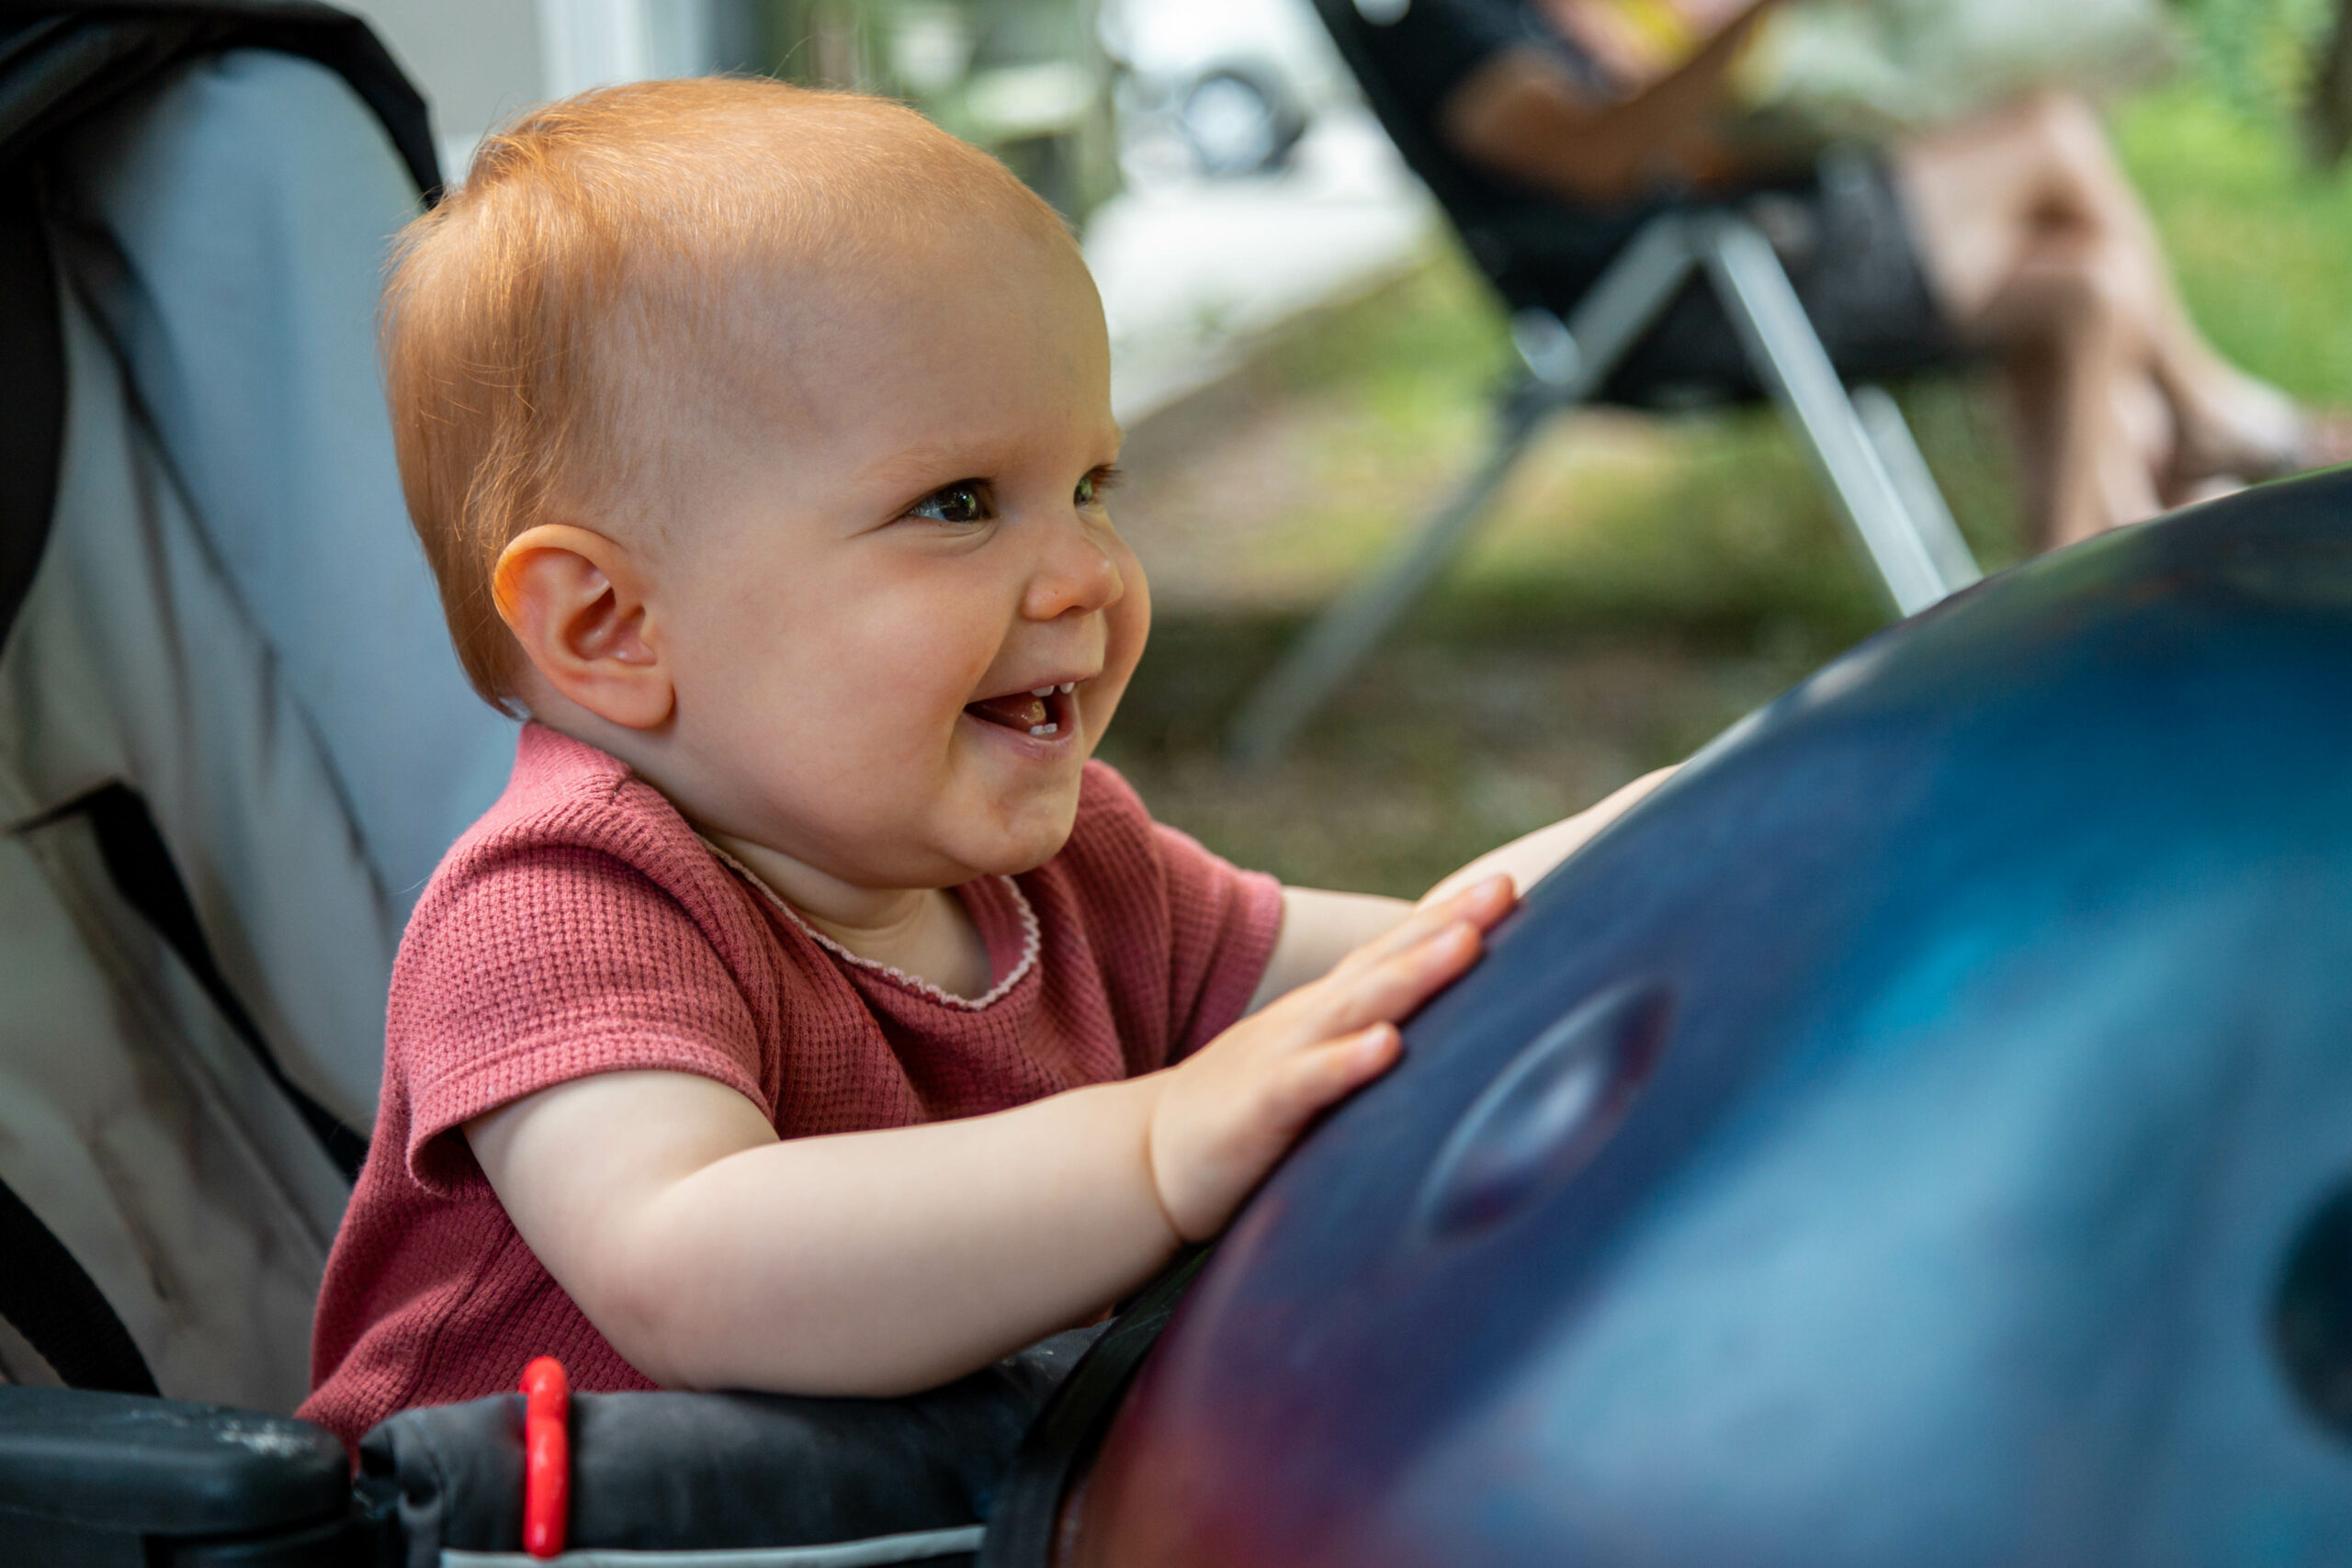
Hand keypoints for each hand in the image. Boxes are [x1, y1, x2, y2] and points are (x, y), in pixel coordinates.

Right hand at [1144, 877, 1516, 1239]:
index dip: (1445, 915)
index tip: (1506, 884)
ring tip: (1466, 944)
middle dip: (1446, 921)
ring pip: (1354, 1007)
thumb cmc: (1248, 1112)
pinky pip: (1307, 1080)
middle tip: (1505, 887)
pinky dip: (1346, 1061)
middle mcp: (1308, 1019)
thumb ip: (1365, 1043)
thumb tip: (1448, 1041)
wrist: (1148, 1157)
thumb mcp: (1314, 1064)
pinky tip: (1386, 1046)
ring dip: (1412, 973)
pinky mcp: (1259, 1106)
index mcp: (1324, 1010)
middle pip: (1383, 961)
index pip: (1390, 951)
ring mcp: (1282, 1056)